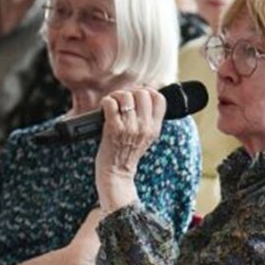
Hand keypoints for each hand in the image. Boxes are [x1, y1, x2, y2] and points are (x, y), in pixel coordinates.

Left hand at [94, 88, 163, 212]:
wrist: (116, 173)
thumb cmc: (127, 153)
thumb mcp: (146, 137)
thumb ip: (148, 119)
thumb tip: (143, 95)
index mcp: (154, 128)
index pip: (160, 99)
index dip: (148, 91)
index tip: (138, 95)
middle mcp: (144, 127)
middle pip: (143, 93)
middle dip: (130, 92)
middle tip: (122, 99)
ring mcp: (129, 127)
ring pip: (126, 96)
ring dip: (116, 96)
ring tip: (113, 103)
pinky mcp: (113, 128)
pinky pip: (111, 103)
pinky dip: (106, 102)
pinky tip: (105, 108)